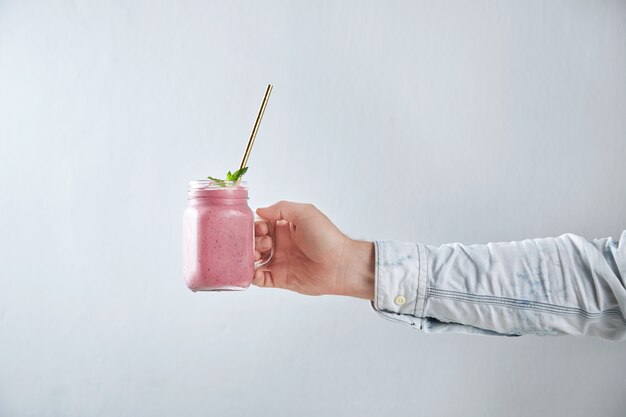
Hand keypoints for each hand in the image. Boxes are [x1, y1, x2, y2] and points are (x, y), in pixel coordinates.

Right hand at [253, 201, 374, 299]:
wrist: (339, 265)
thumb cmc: (326, 237)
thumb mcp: (305, 213)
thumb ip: (281, 208)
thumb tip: (260, 211)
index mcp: (285, 227)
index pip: (261, 224)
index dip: (257, 226)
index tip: (263, 229)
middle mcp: (280, 244)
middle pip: (255, 241)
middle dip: (252, 242)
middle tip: (265, 245)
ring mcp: (280, 262)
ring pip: (254, 260)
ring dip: (250, 258)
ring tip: (257, 257)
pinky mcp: (280, 279)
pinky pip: (260, 279)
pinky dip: (253, 276)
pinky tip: (255, 272)